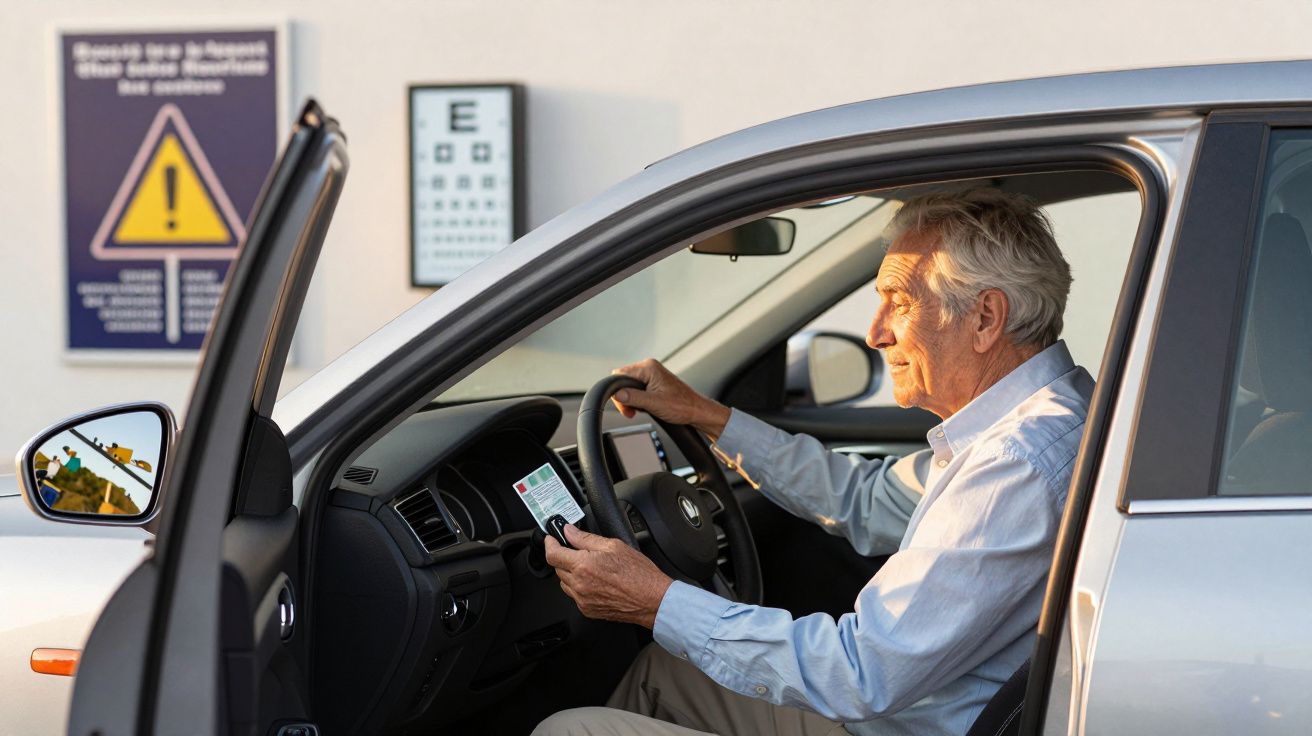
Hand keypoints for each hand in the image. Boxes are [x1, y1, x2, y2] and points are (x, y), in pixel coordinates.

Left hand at [545, 524, 672, 627]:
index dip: (549, 543)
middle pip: (557, 568)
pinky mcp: (588, 610)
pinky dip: (579, 587)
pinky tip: (596, 581)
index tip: (551, 539)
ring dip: (571, 573)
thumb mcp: (613, 545)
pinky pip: (575, 595)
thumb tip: (570, 531)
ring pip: (565, 582)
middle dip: (565, 557)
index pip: (553, 554)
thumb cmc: (639, 574)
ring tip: (592, 567)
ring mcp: (582, 599)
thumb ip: (586, 538)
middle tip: (580, 551)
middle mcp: (579, 585)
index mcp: (583, 566)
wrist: (652, 599)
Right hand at [612, 358, 731, 436]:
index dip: (618, 391)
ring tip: (642, 409)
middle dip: (625, 397)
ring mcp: (652, 374)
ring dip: (632, 400)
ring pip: (629, 386)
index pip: (619, 375)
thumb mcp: (653, 403)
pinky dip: (638, 400)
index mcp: (649, 367)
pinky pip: (637, 389)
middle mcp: (649, 367)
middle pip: (623, 380)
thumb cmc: (681, 406)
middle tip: (632, 411)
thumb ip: (633, 397)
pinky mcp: (654, 382)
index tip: (626, 405)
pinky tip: (646, 407)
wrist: (696, 411)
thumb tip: (616, 394)